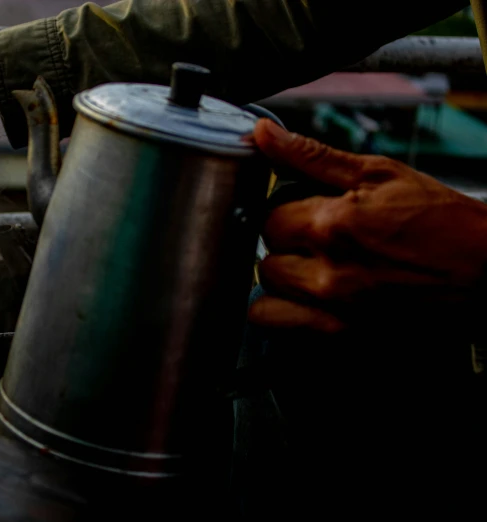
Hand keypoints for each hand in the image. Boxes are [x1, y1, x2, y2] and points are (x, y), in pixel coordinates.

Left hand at [248, 119, 486, 335]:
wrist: (486, 268)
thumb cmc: (439, 218)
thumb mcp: (378, 173)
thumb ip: (310, 156)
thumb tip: (262, 133)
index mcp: (332, 224)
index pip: (268, 217)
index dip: (284, 212)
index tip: (304, 213)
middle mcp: (328, 270)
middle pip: (265, 255)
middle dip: (283, 244)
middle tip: (313, 239)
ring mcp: (335, 306)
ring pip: (267, 289)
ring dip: (282, 277)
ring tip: (310, 267)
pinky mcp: (342, 332)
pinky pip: (276, 324)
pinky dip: (280, 311)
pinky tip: (301, 298)